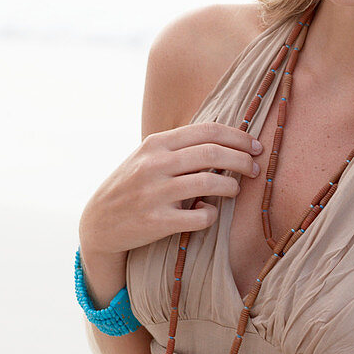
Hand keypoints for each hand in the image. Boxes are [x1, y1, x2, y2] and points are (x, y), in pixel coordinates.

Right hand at [78, 121, 261, 261]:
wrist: (98, 222)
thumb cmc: (132, 185)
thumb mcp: (147, 157)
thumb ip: (180, 147)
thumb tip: (228, 139)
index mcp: (156, 143)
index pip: (208, 131)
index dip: (238, 137)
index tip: (255, 146)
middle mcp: (154, 165)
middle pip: (214, 154)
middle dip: (243, 160)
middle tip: (255, 168)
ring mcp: (155, 193)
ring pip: (211, 184)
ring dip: (232, 187)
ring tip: (234, 190)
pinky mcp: (157, 222)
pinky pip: (201, 216)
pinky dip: (212, 214)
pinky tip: (208, 212)